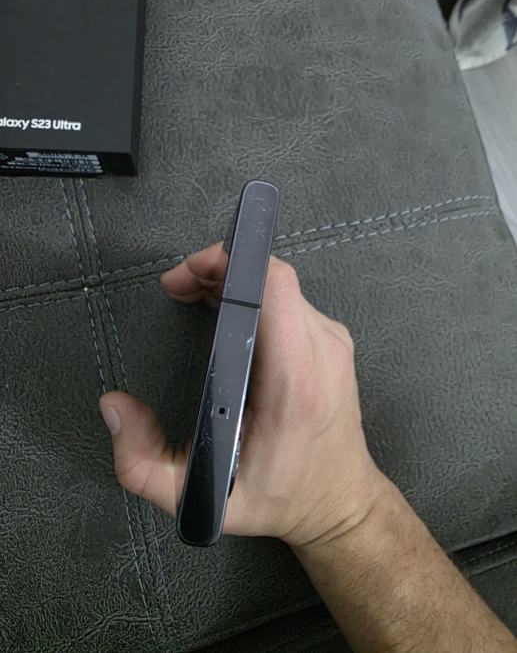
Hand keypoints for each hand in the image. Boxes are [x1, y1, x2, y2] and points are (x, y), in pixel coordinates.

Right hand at [99, 243, 384, 546]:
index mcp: (293, 382)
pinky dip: (259, 300)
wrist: (339, 502)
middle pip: (273, 279)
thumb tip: (115, 406)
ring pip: (283, 287)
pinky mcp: (334, 345)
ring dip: (238, 284)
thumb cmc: (280, 499)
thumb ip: (141, 461)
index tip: (187, 278)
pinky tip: (233, 317)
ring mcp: (333, 345)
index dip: (226, 266)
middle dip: (219, 272)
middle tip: (182, 289)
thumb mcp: (200, 497)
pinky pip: (294, 303)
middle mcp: (321, 354)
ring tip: (201, 298)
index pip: (273, 289)